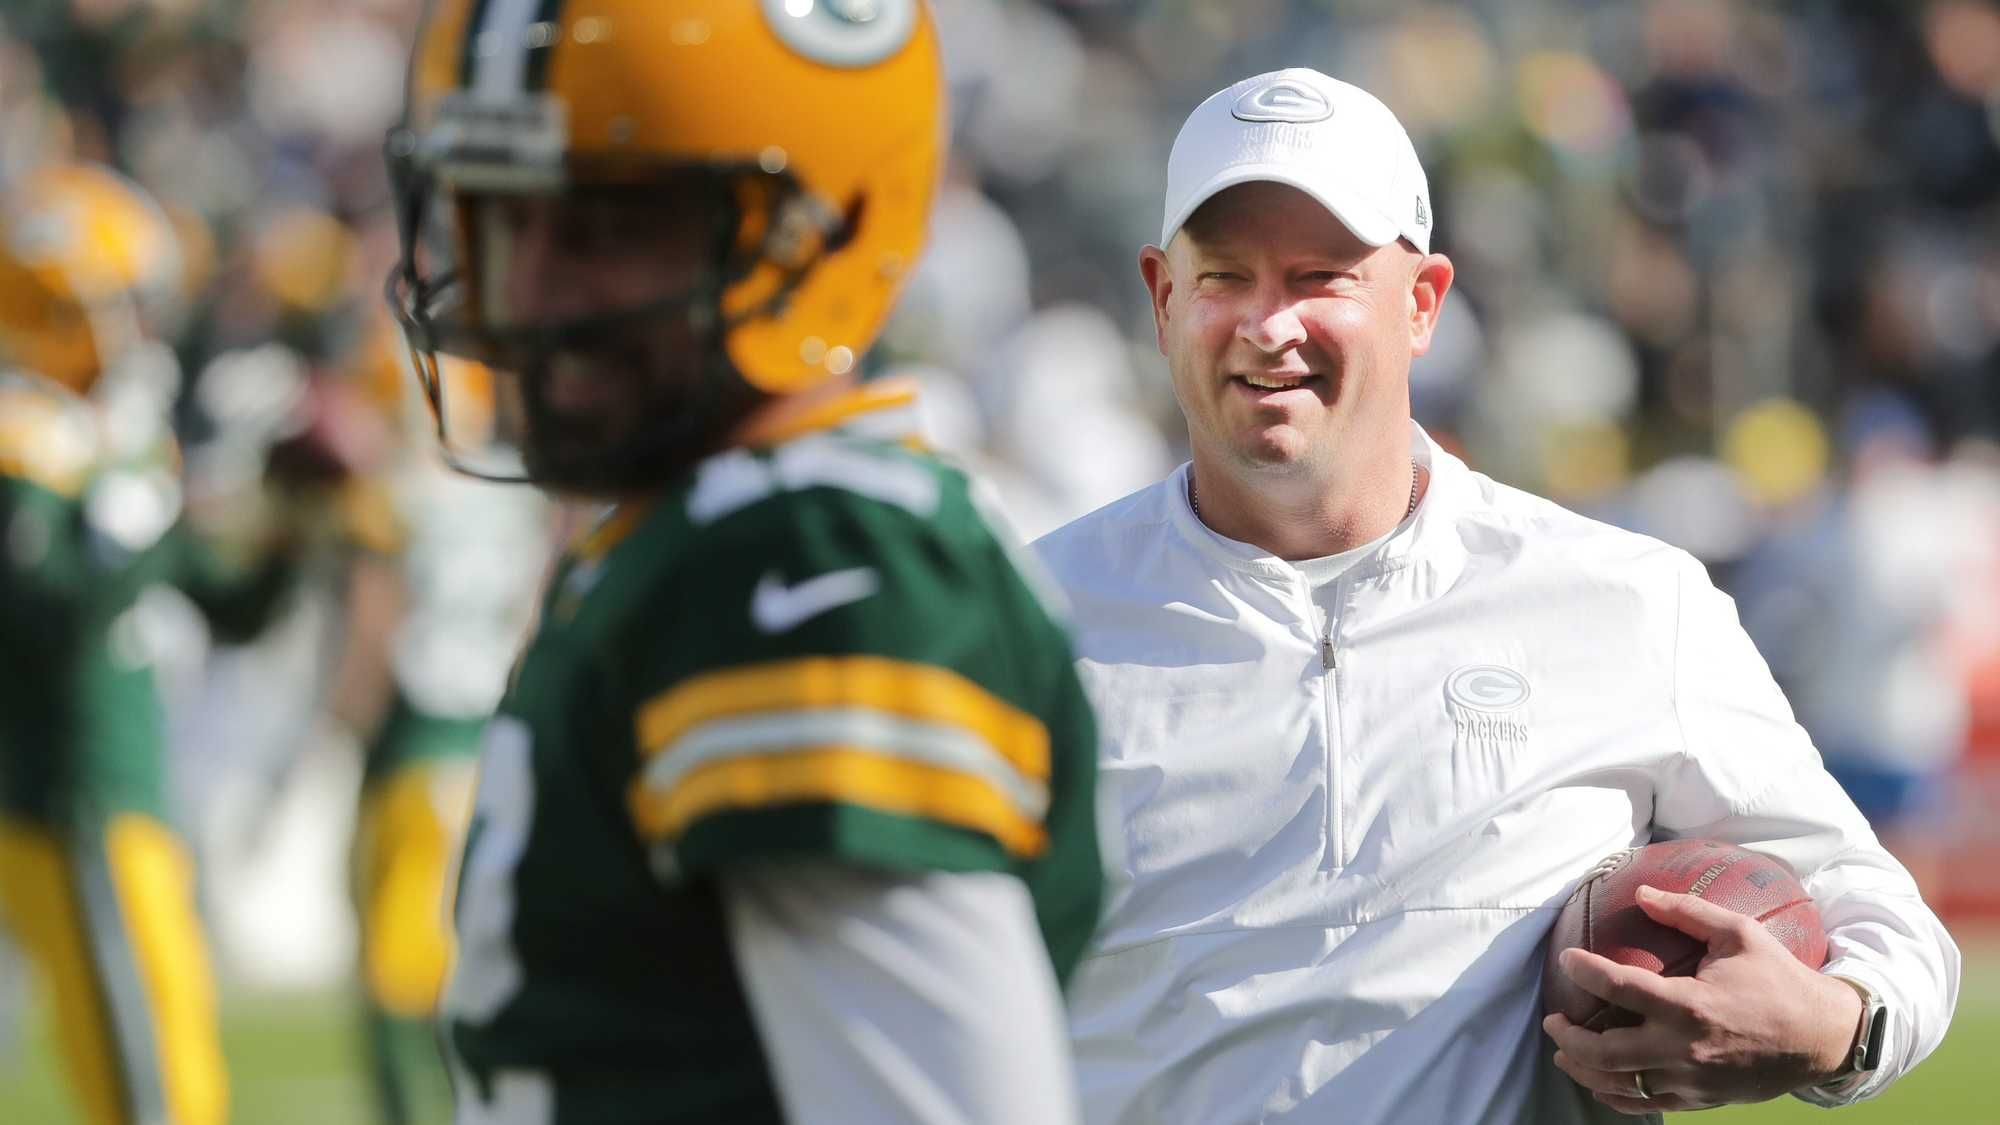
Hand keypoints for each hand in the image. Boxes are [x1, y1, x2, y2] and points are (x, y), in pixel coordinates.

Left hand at [1541, 884, 1860, 1114]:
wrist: (1823, 1037)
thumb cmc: (1779, 979)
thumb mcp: (1739, 934)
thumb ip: (1687, 910)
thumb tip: (1640, 892)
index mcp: (1689, 1005)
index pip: (1618, 988)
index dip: (1583, 971)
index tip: (1566, 959)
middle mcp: (1683, 1048)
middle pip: (1605, 1051)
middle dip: (1569, 1037)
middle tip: (1552, 1020)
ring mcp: (1690, 1080)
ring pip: (1620, 1085)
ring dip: (1584, 1070)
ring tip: (1564, 1052)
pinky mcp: (1700, 1099)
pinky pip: (1646, 1102)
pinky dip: (1616, 1095)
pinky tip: (1601, 1082)